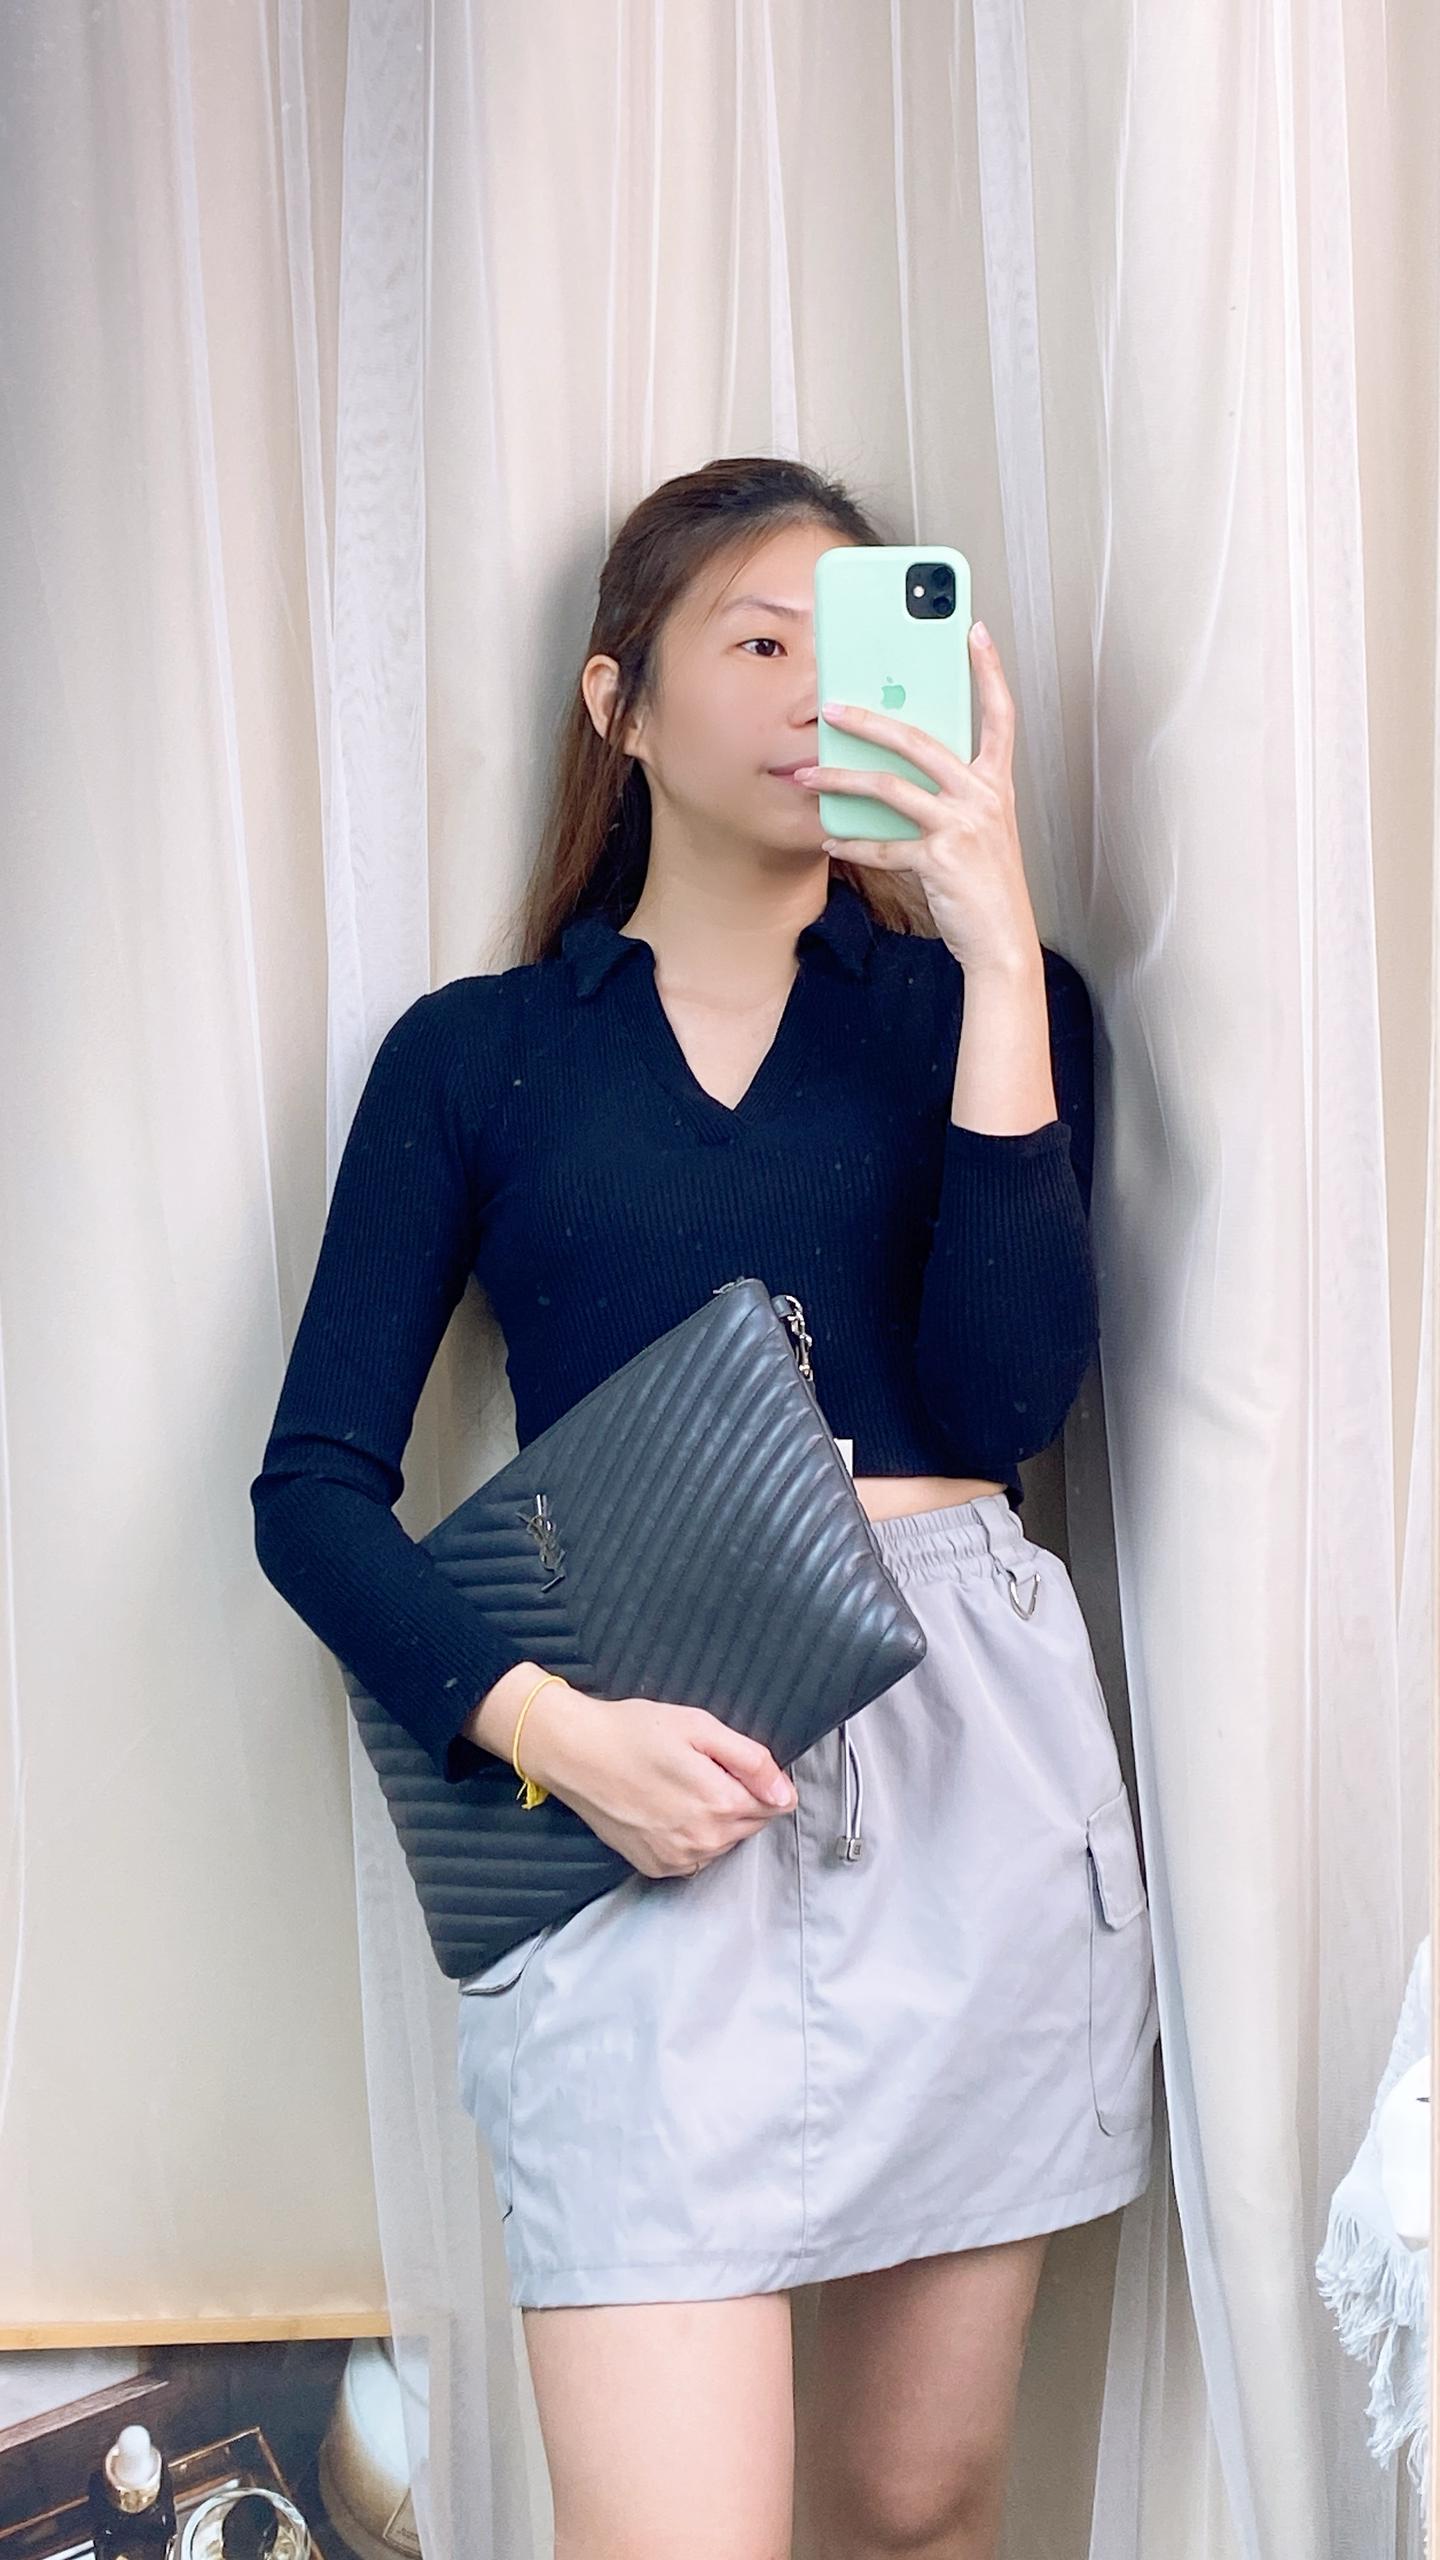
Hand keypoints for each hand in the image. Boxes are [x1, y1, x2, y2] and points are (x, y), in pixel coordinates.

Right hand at [520, 1681, 797, 1879]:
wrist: (574, 1753)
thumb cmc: (633, 1731)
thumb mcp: (700, 1727)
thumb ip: (751, 1760)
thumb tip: (785, 1793)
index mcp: (721, 1803)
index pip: (775, 1803)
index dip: (758, 1779)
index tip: (730, 1762)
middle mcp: (704, 1840)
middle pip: (750, 1823)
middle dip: (736, 1797)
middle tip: (698, 1766)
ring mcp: (679, 1858)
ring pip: (723, 1841)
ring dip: (713, 1817)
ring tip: (677, 1784)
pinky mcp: (656, 1866)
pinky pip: (694, 1855)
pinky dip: (689, 1835)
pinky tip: (665, 1808)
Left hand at [791, 621, 1040, 977]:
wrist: (1002, 940)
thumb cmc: (987, 884)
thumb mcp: (981, 829)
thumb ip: (953, 794)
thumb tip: (905, 769)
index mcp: (996, 784)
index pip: (1000, 715)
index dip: (989, 672)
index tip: (974, 632)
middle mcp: (983, 797)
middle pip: (921, 742)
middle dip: (871, 721)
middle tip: (832, 708)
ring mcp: (963, 827)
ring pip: (891, 788)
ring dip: (843, 779)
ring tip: (810, 773)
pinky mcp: (940, 860)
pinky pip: (884, 844)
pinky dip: (852, 842)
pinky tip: (830, 838)